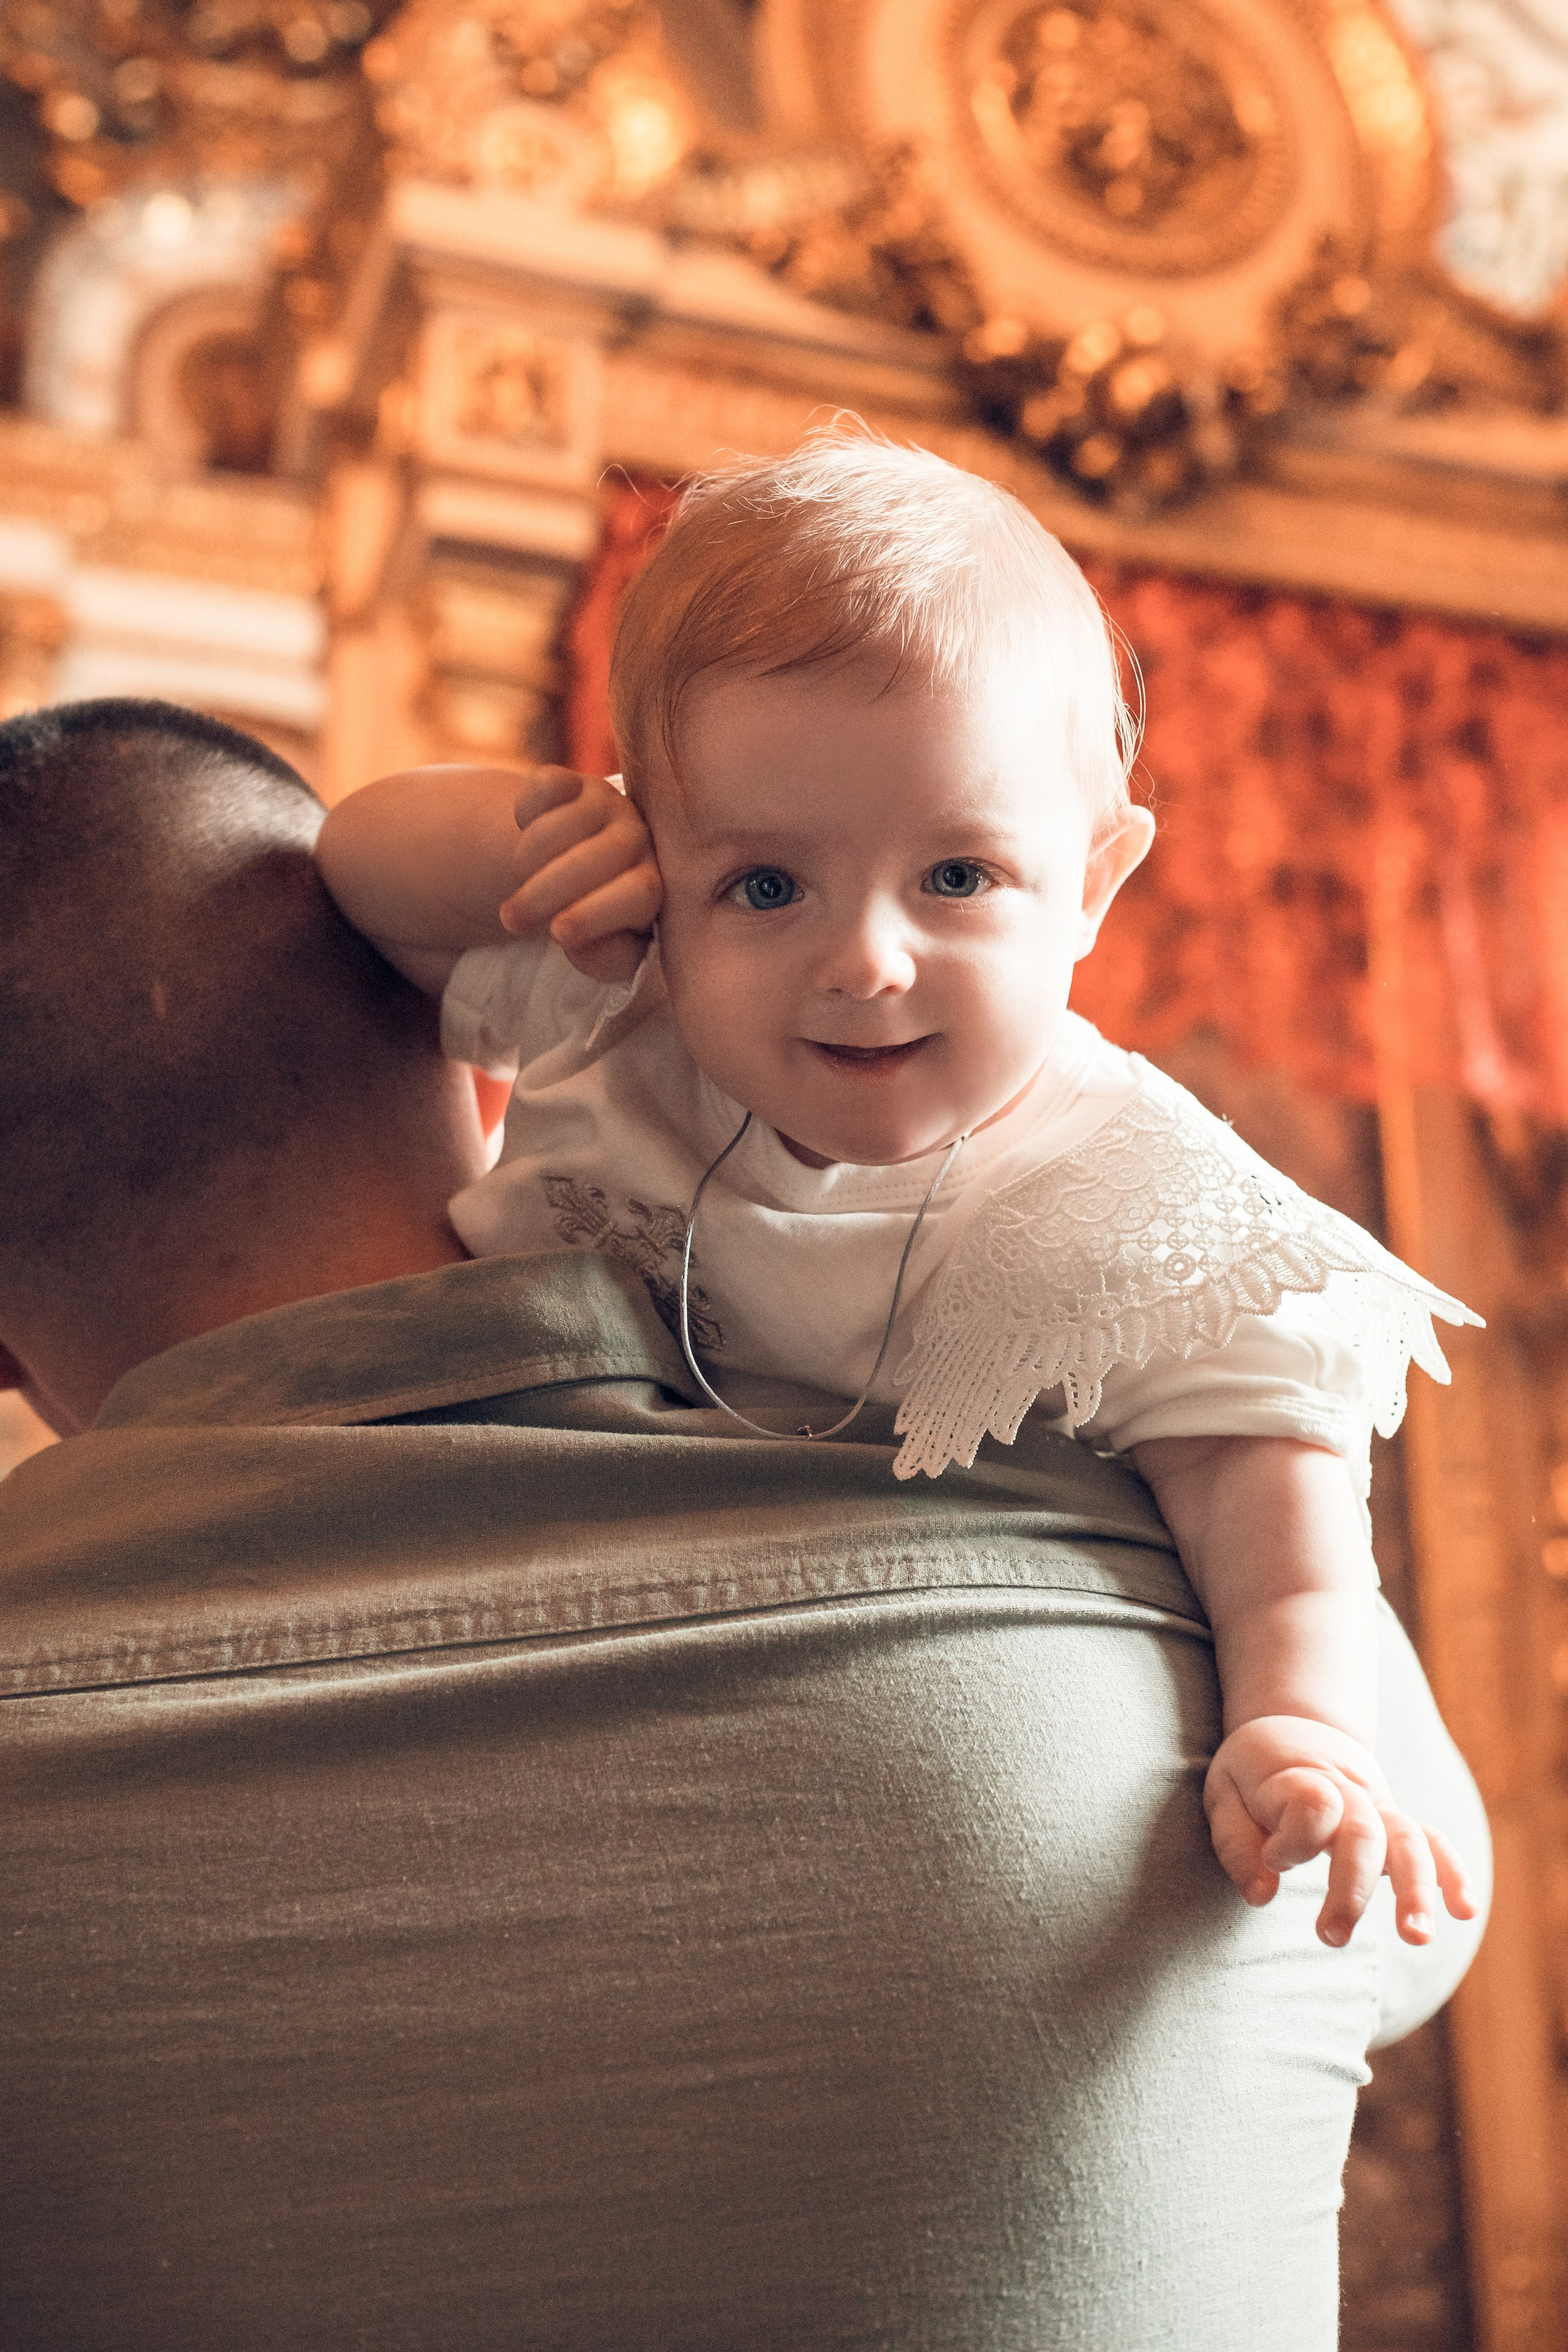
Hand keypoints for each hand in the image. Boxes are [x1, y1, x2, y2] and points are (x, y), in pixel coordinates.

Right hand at [498, 768, 661, 983]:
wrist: (563, 868)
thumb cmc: (589, 917)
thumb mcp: (602, 950)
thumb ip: (604, 960)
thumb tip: (579, 944)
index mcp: (655, 885)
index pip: (640, 894)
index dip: (597, 914)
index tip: (557, 936)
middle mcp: (639, 838)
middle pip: (597, 859)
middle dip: (545, 893)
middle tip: (512, 919)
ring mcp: (607, 804)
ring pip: (564, 825)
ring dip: (527, 859)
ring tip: (517, 881)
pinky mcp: (574, 781)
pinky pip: (546, 786)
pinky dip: (525, 811)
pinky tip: (523, 831)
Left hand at [1204, 1714, 1476, 1949]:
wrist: (1296, 1731)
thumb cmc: (1253, 1775)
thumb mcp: (1223, 1795)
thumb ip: (1238, 1846)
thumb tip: (1263, 1896)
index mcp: (1295, 1778)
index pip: (1312, 1806)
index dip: (1293, 1840)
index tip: (1273, 1860)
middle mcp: (1346, 1791)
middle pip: (1362, 1833)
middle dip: (1352, 1888)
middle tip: (1330, 1936)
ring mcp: (1378, 1807)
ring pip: (1407, 1840)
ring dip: (1416, 1888)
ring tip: (1417, 1938)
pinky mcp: (1396, 1823)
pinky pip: (1433, 1841)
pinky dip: (1453, 1872)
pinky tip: (1465, 1910)